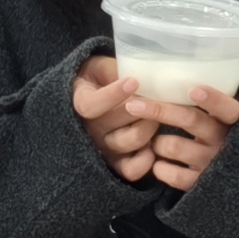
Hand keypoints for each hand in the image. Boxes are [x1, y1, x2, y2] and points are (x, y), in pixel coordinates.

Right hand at [72, 54, 159, 184]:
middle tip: (158, 97)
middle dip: (141, 108)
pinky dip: (144, 161)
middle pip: (115, 123)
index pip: (91, 105)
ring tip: (157, 116)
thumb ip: (114, 69)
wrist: (96, 99)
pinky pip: (130, 170)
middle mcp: (88, 129)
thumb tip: (140, 72)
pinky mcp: (116, 163)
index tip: (134, 81)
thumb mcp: (101, 67)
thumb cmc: (101, 79)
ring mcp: (102, 147)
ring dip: (148, 128)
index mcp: (80, 102)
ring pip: (128, 142)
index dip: (113, 95)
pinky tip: (153, 146)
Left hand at [142, 81, 238, 192]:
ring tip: (156, 141)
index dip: (213, 99)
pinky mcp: (199, 182)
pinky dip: (159, 167)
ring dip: (157, 142)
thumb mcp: (219, 114)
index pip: (228, 109)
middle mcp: (224, 141)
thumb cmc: (215, 130)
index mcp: (232, 121)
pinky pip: (170, 174)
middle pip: (191, 119)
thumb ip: (204, 97)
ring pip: (173, 146)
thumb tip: (172, 72)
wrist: (232, 174)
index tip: (193, 89)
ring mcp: (211, 163)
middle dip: (159, 110)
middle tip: (133, 105)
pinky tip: (158, 162)